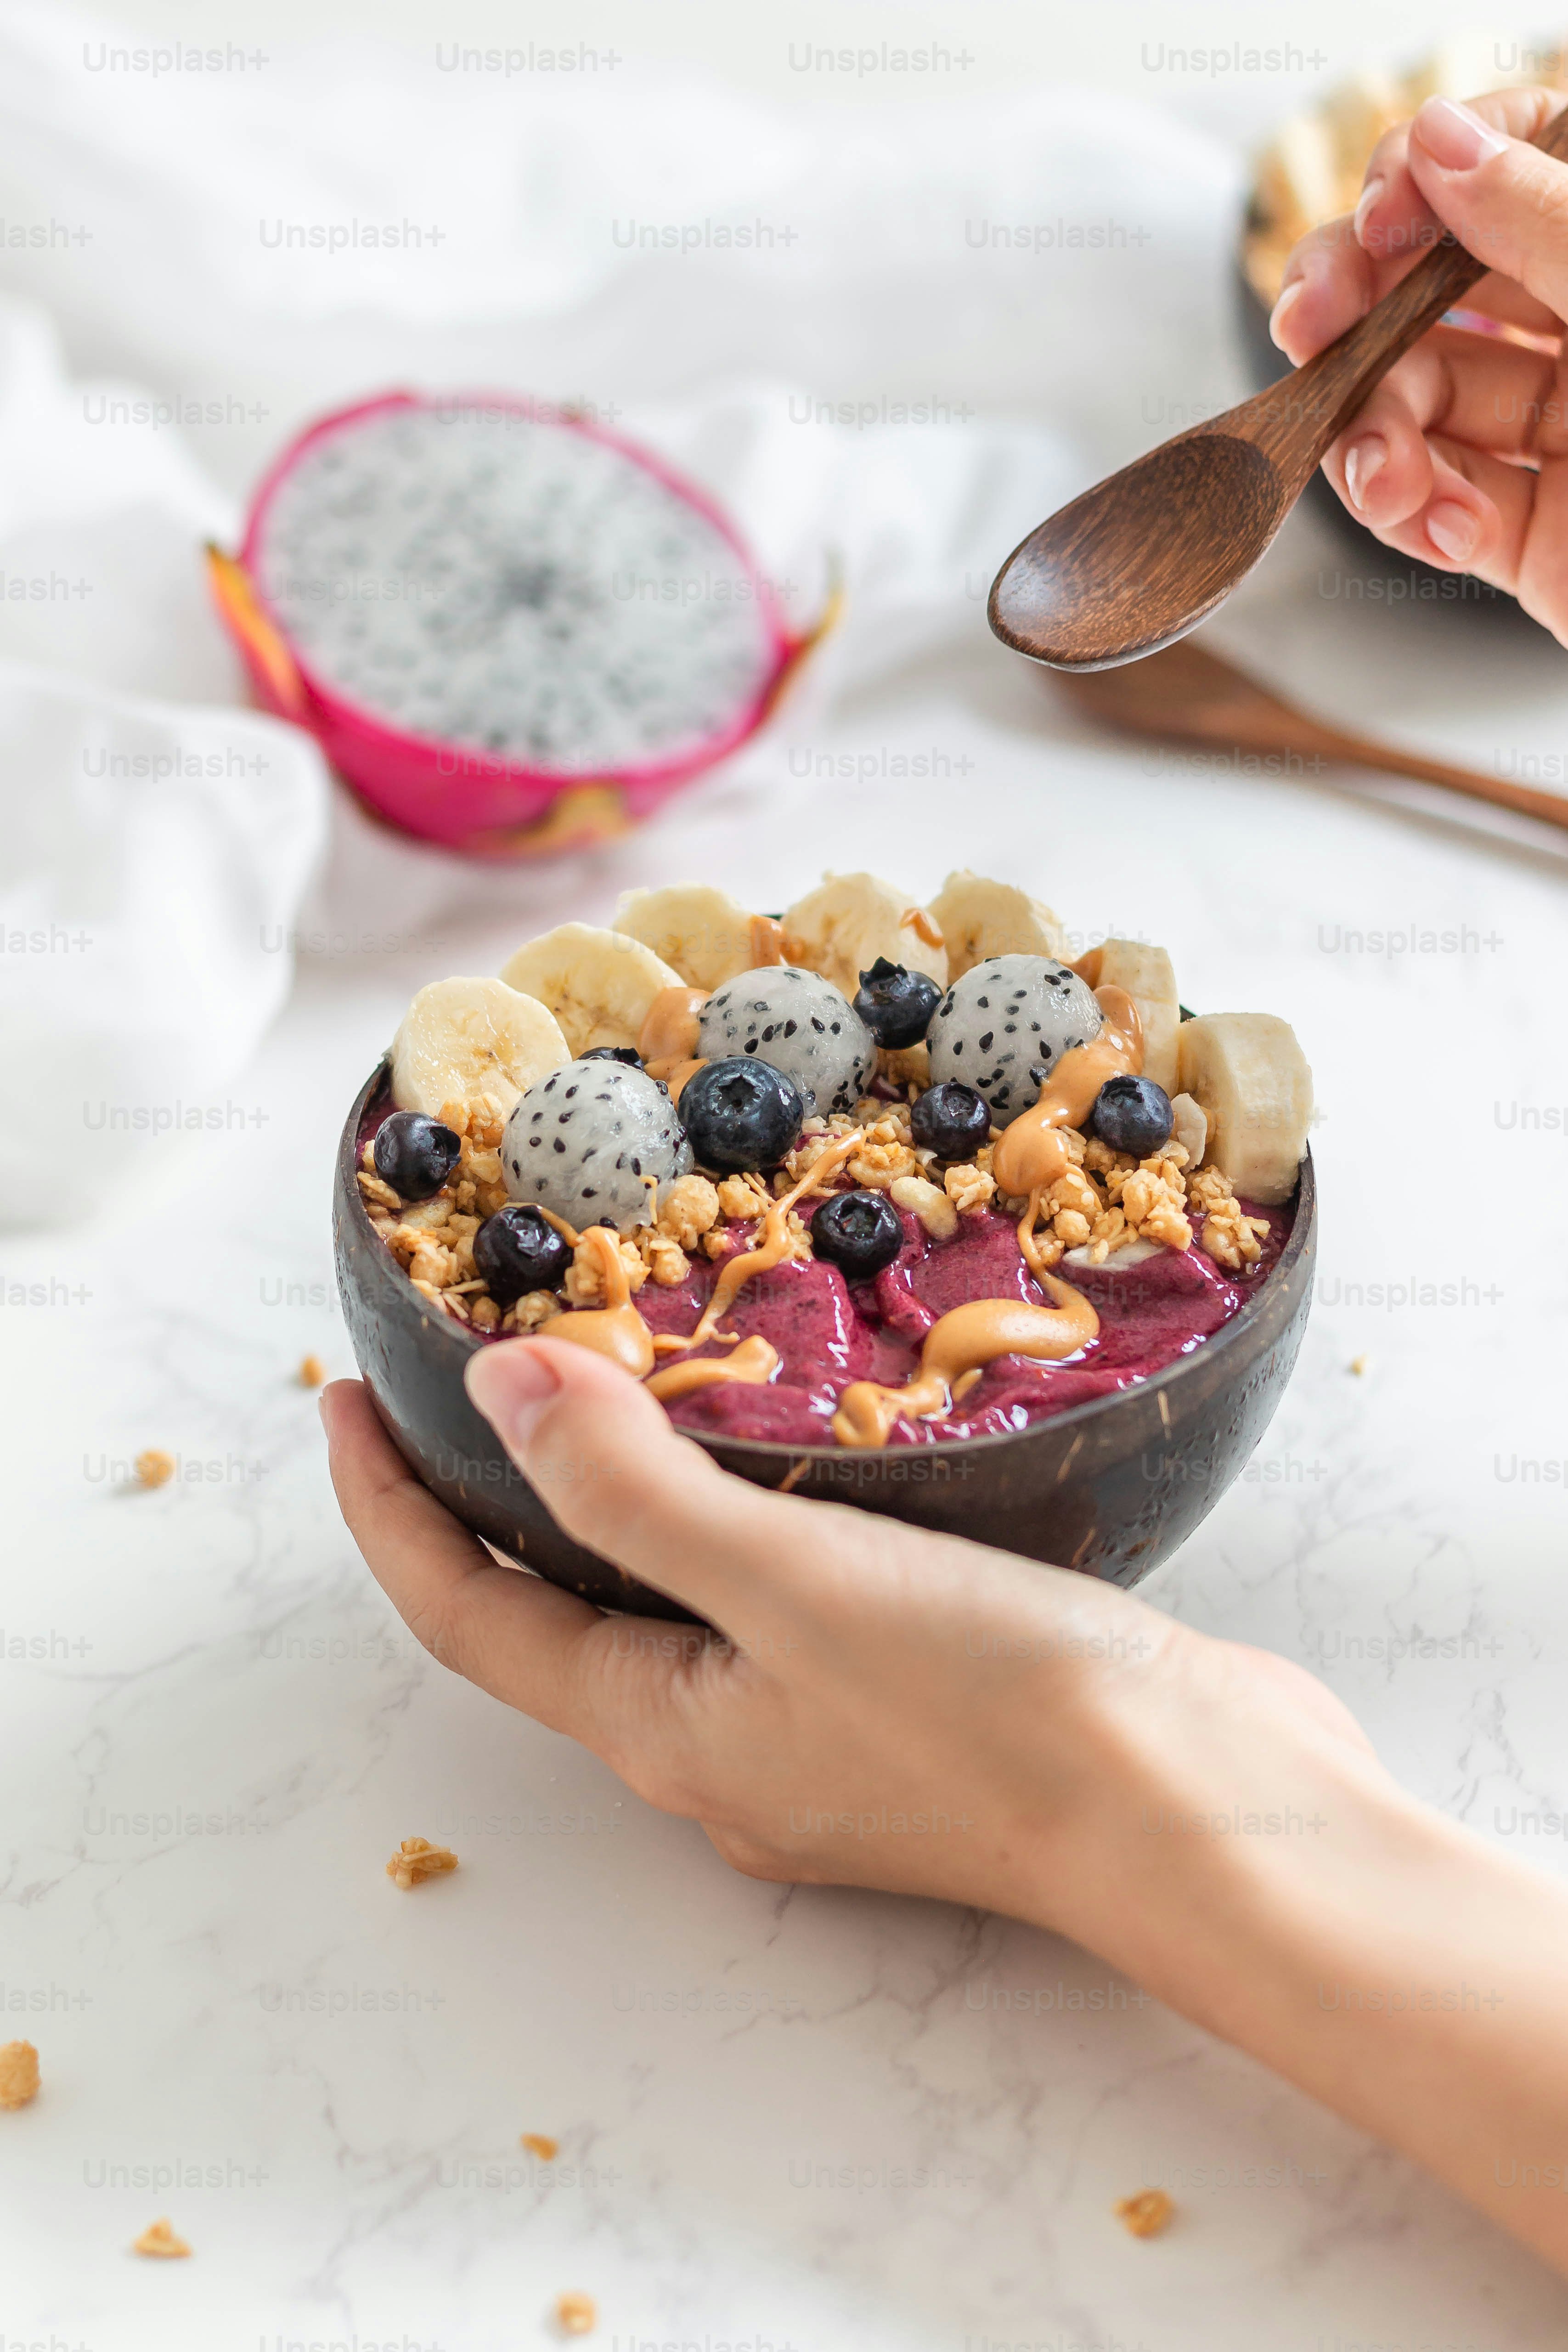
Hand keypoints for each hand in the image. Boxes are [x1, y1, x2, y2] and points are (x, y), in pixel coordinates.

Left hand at [322, 1341, 1567, 2275]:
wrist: (1203, 1811)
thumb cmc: (996, 1711)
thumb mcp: (792, 1582)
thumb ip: (637, 1490)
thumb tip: (495, 1390)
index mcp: (663, 1729)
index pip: (466, 1614)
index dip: (386, 1508)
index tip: (340, 1396)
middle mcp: (720, 1744)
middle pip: (553, 1613)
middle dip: (489, 1496)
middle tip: (463, 1366)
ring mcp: (815, 1730)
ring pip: (671, 1599)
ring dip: (620, 1496)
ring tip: (612, 1375)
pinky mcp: (905, 1697)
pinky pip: (775, 1591)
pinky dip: (739, 1510)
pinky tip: (784, 1440)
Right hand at [1270, 86, 1567, 640]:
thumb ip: (1551, 223)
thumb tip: (1443, 144)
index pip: (1525, 165)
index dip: (1435, 175)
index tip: (1379, 210)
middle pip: (1447, 291)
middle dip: (1365, 313)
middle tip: (1312, 328)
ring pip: (1425, 406)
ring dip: (1378, 437)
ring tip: (1384, 475)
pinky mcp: (1538, 539)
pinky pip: (1442, 507)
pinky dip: (1418, 516)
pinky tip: (1442, 525)